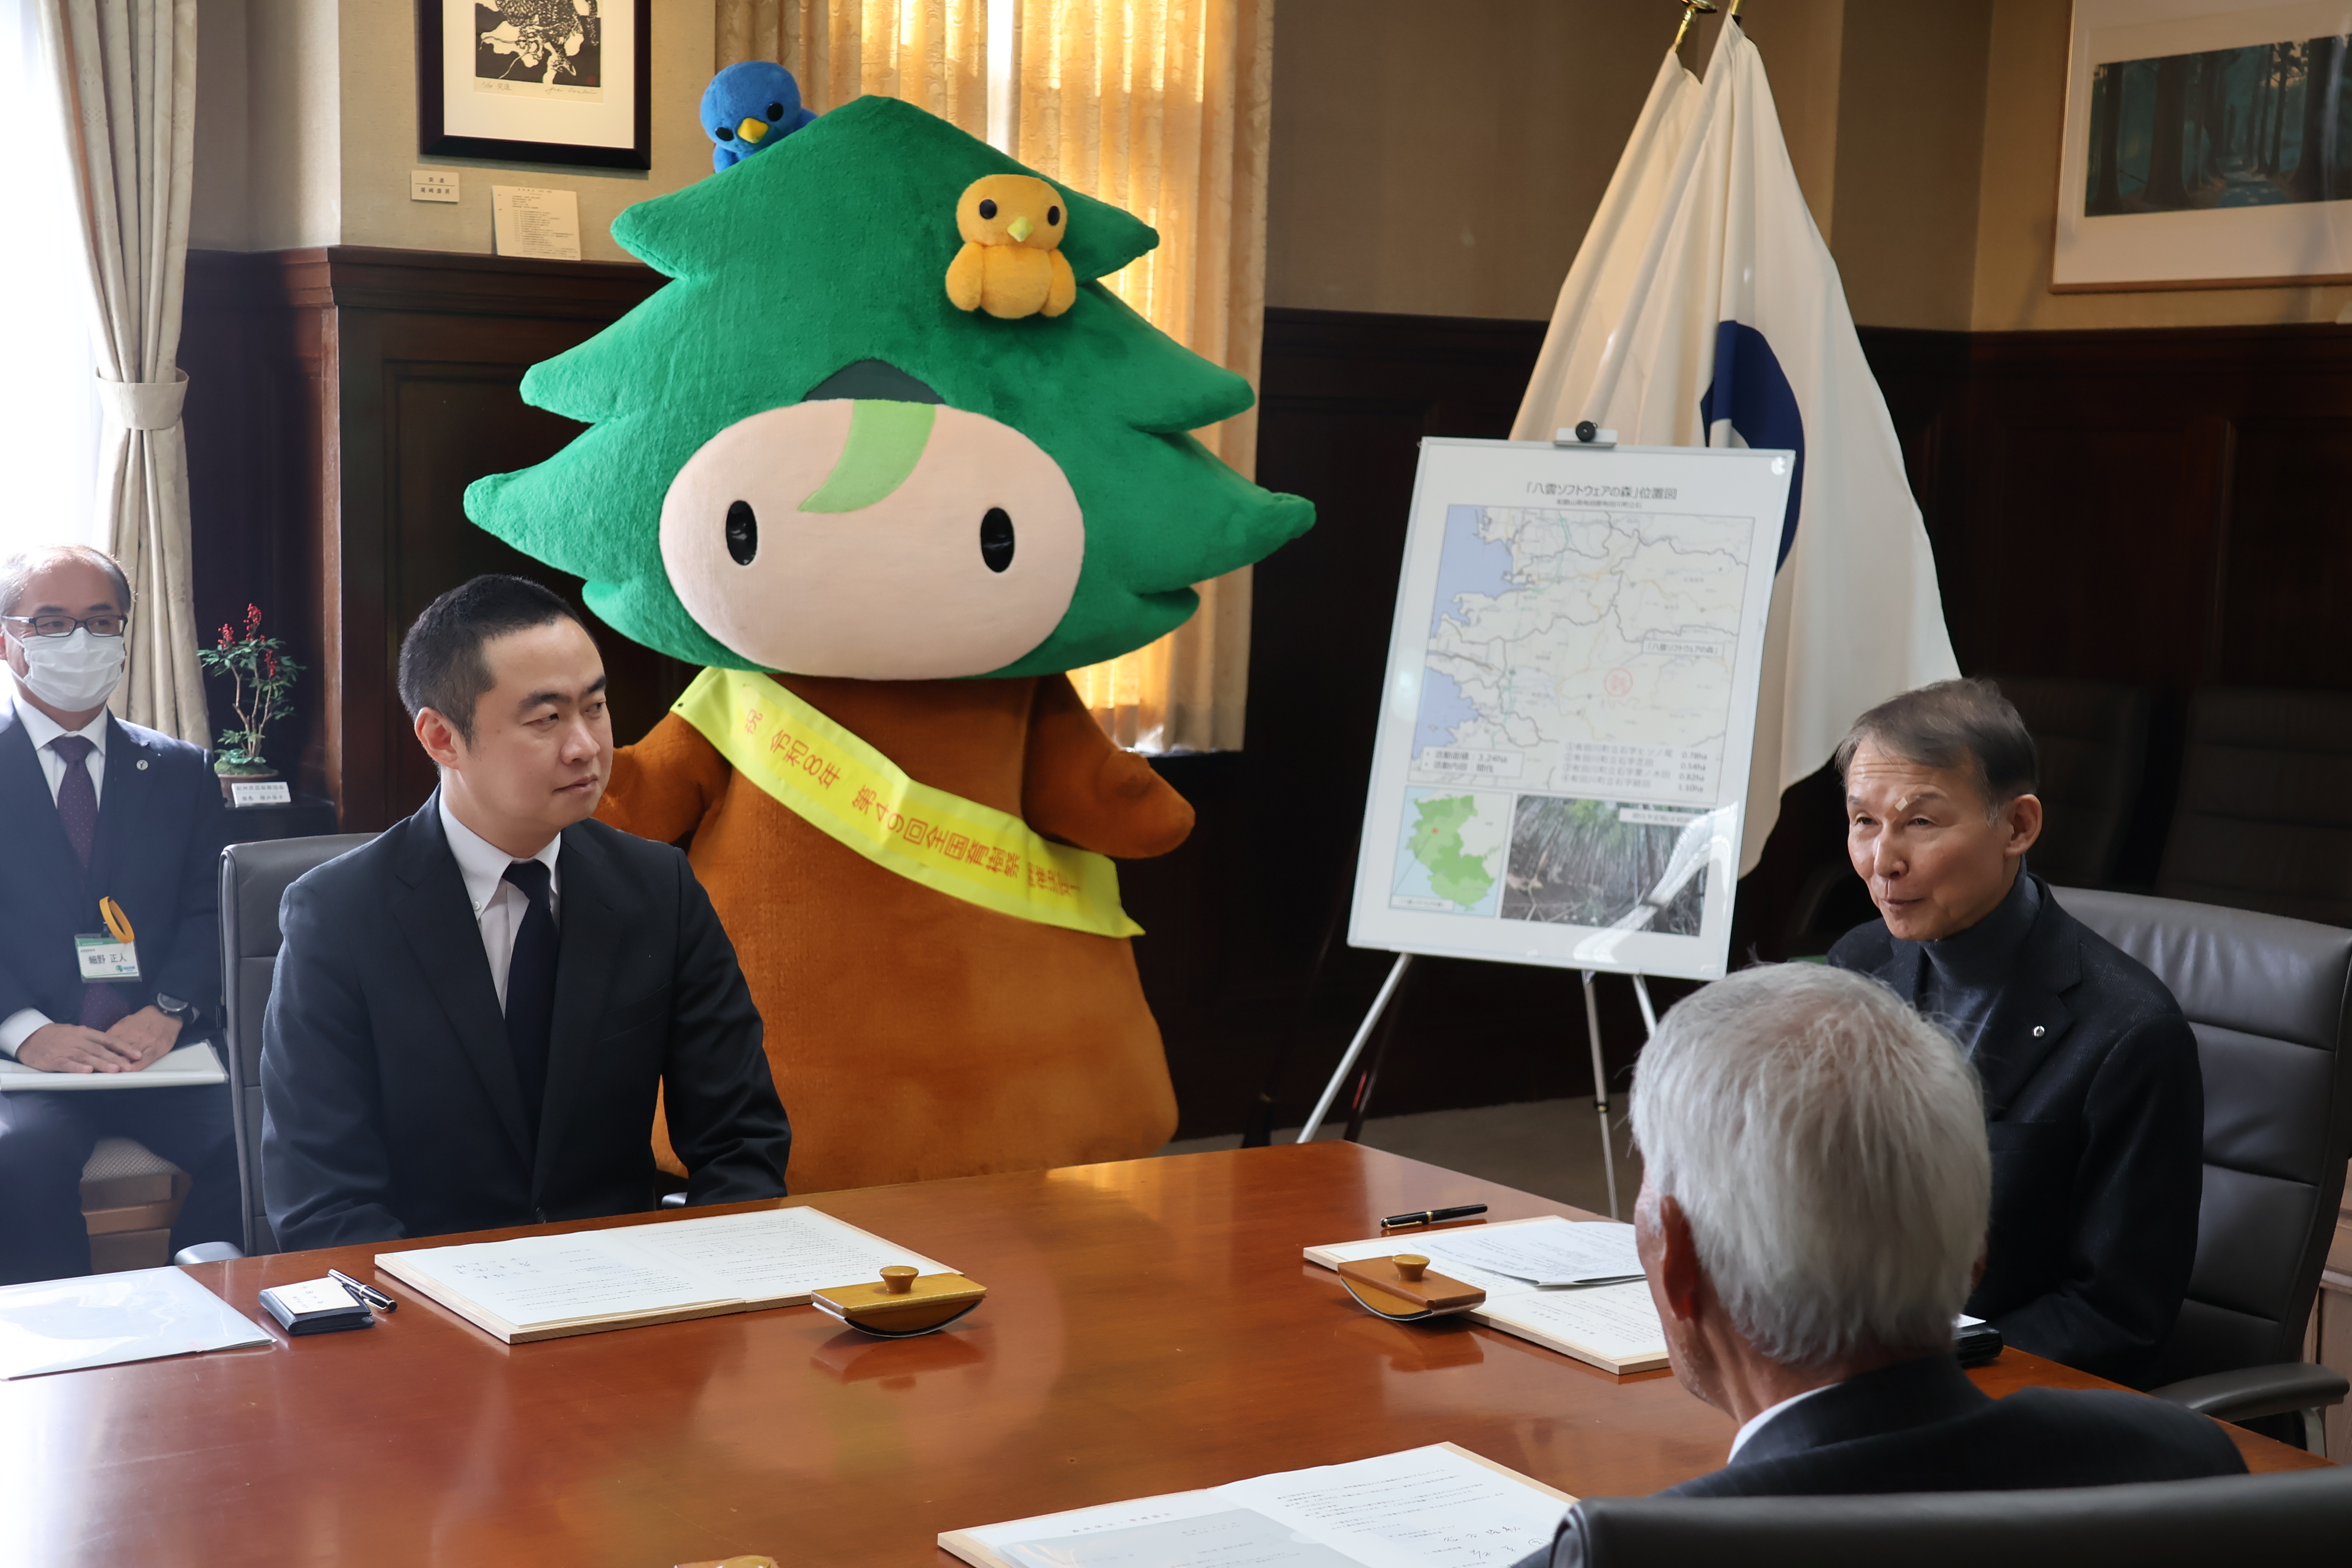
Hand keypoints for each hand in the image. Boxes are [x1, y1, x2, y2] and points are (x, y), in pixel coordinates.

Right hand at [16, 1023, 142, 1073]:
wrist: (31, 1037)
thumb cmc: (57, 1036)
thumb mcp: (77, 1034)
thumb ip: (94, 1041)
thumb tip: (114, 1049)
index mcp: (85, 1033)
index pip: (108, 1039)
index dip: (123, 1047)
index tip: (137, 1054)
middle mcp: (78, 1040)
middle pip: (100, 1050)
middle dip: (116, 1058)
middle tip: (129, 1066)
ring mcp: (66, 1050)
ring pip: (86, 1057)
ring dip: (101, 1063)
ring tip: (114, 1070)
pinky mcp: (54, 1059)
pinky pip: (67, 1064)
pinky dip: (77, 1067)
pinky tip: (87, 1071)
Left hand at [103, 1006, 182, 1069]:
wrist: (166, 1014)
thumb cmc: (145, 1019)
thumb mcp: (126, 1021)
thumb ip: (114, 1032)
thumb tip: (102, 1042)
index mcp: (121, 1029)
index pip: (106, 1044)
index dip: (98, 1053)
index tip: (92, 1060)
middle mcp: (131, 1036)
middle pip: (115, 1052)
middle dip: (106, 1061)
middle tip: (98, 1070)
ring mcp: (144, 1043)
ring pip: (128, 1057)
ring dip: (119, 1065)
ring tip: (110, 1073)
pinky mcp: (155, 1049)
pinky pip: (144, 1060)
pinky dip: (135, 1067)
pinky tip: (129, 1071)